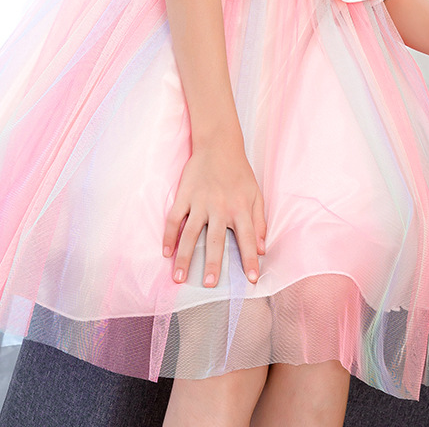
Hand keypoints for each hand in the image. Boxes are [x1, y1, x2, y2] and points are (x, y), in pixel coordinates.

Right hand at [163, 139, 266, 287]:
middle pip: (215, 240)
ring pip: (190, 233)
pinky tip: (166, 253)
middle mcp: (220, 207)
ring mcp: (199, 201)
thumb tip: (262, 249)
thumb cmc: (239, 172)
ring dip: (184, 256)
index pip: (247, 239)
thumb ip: (259, 222)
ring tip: (179, 278)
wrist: (219, 144)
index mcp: (240, 207)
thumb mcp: (256, 194)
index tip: (251, 280)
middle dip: (212, 263)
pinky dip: (169, 236)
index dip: (250, 260)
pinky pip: (174, 219)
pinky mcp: (184, 195)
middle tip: (209, 284)